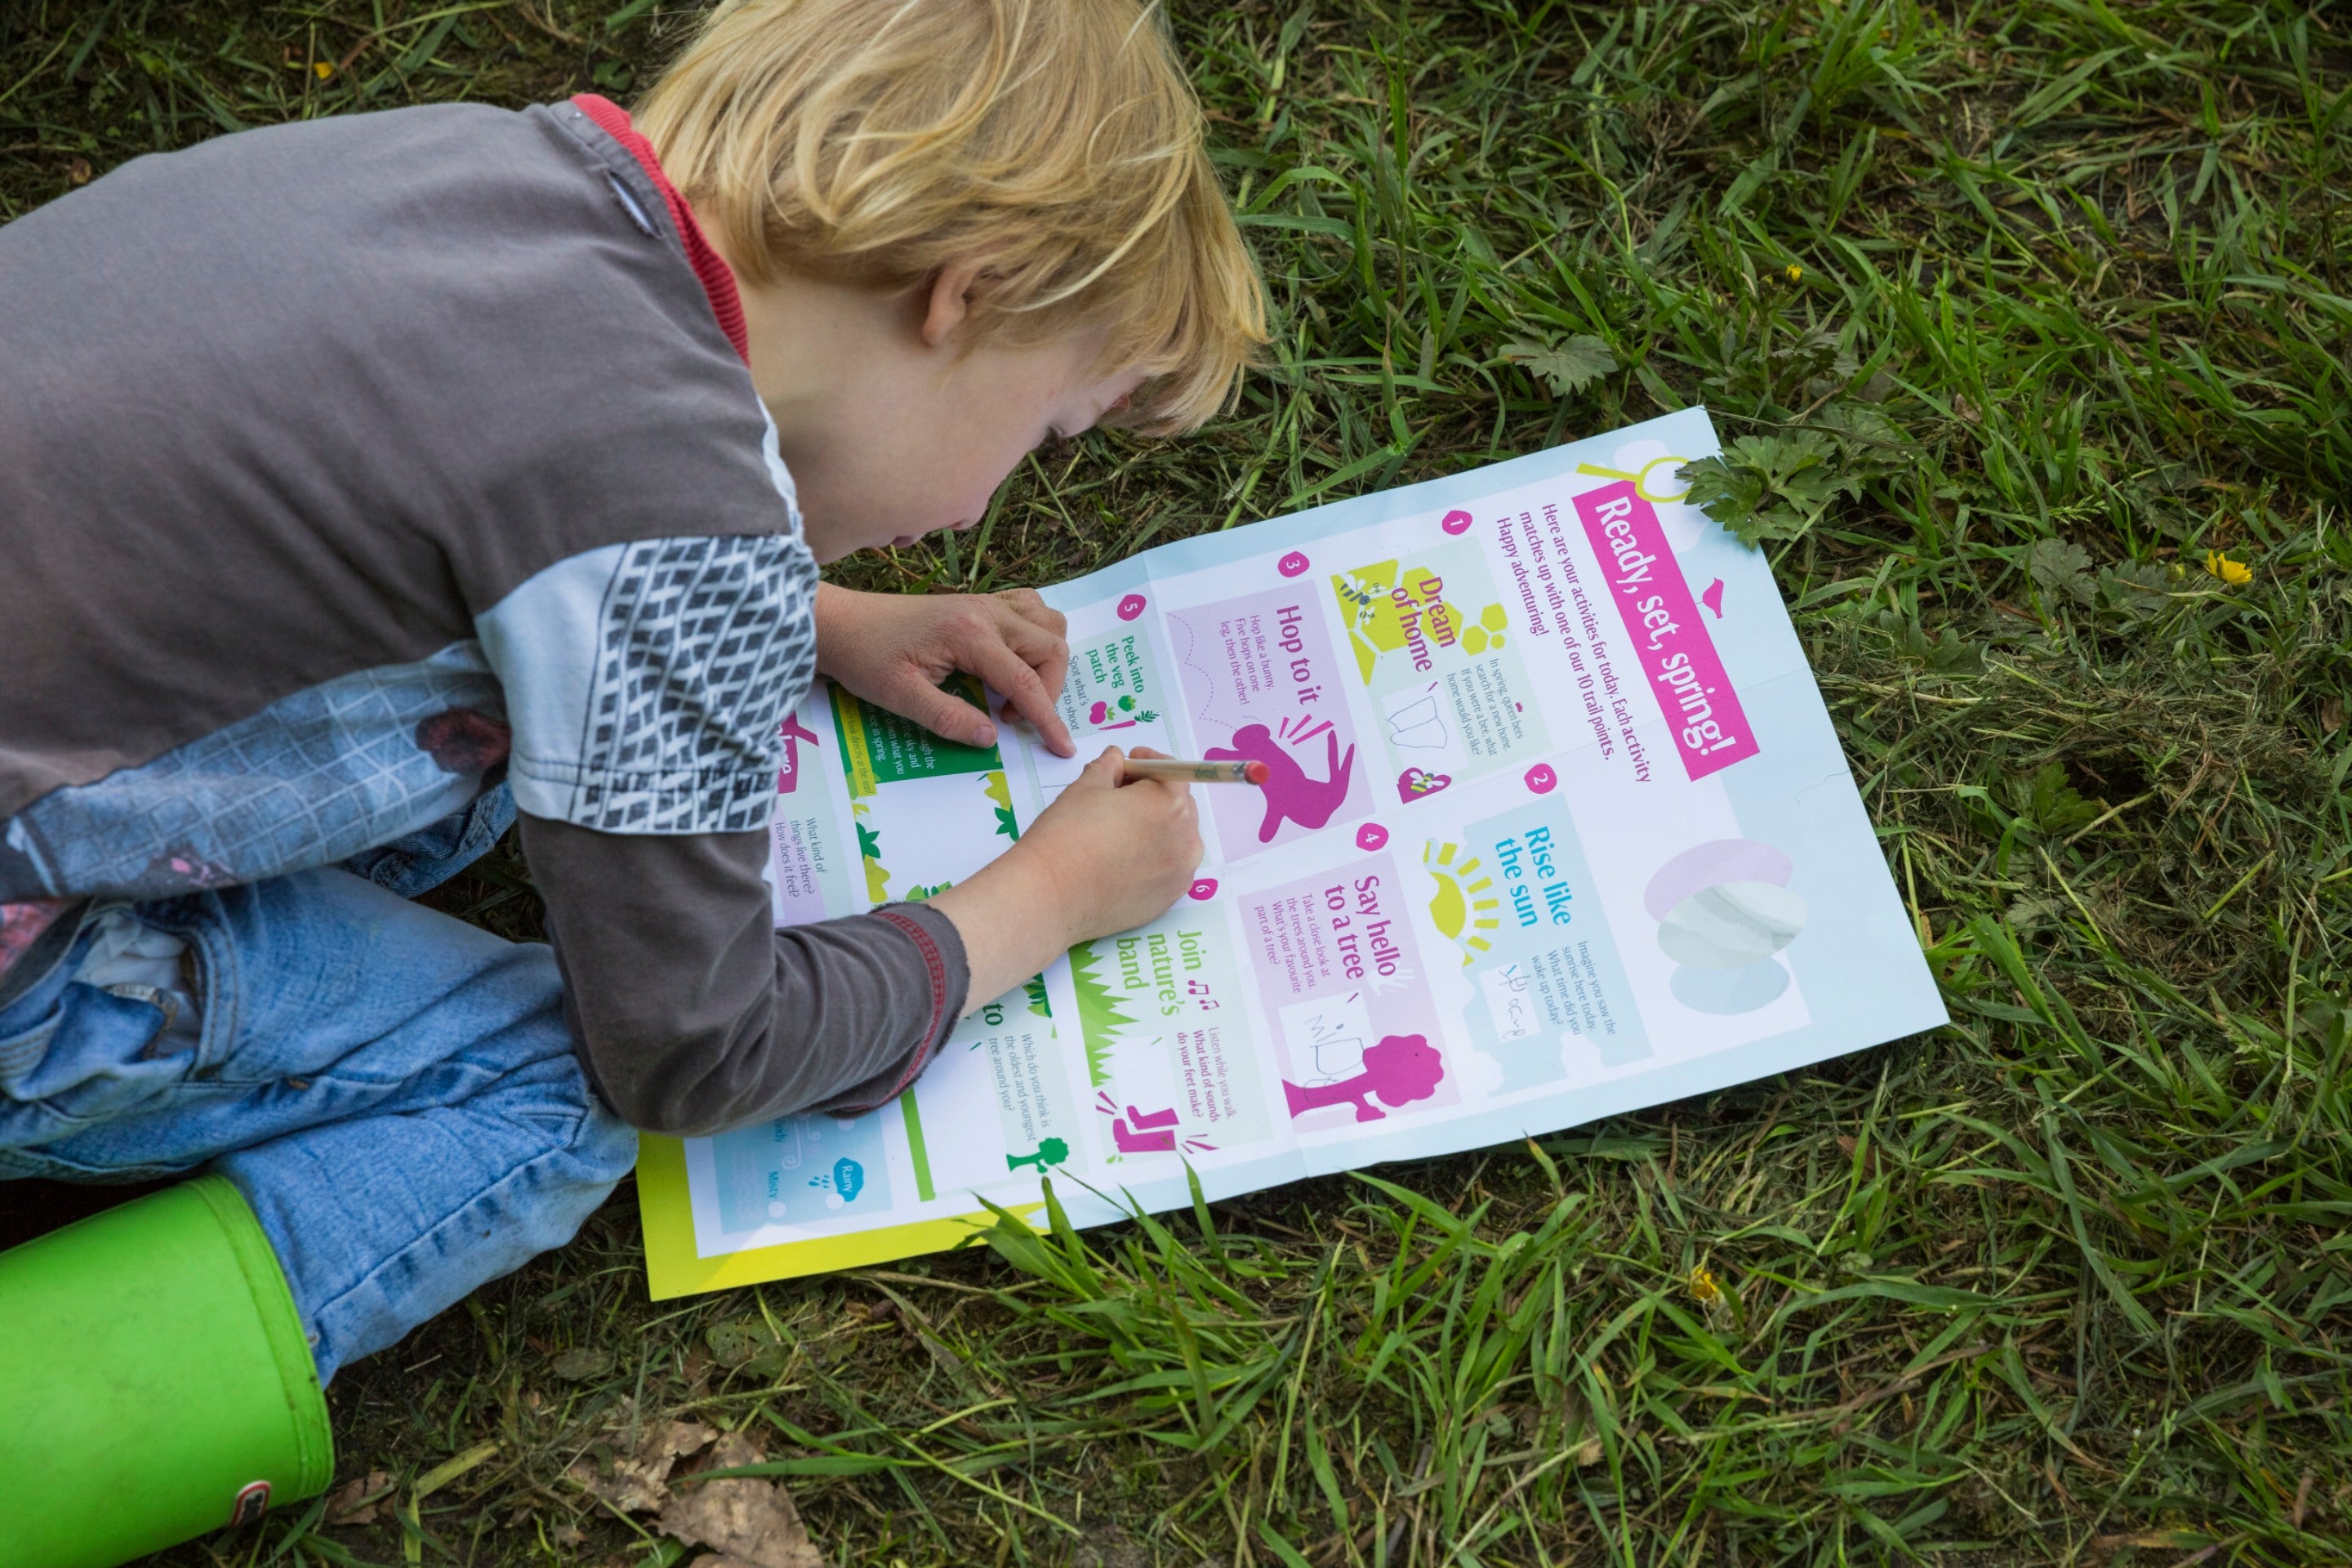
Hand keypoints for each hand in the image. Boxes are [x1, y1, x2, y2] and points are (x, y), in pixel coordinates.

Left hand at [814, 583, 1074, 756]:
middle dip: (1049, 689)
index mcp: (969, 635)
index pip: (1025, 681)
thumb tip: (991, 737)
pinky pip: (1029, 607)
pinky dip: (1037, 632)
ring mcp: (984, 602)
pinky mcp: (977, 602)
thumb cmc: (864, 658)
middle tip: (1012, 718)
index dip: (1048, 719)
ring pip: (1048, 623)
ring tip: (1015, 689)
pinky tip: (1016, 656)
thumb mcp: (900, 696)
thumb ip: (948, 718)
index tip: (1062, 748)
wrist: (839, 622)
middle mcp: (985, 612)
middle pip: (1050, 647)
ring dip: (1047, 659)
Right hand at [928, 748, 1201, 1011]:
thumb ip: (1109, 767)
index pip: (1172, 772)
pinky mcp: (1167, 901)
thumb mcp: (1086, 787)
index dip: (1147, 763)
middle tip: (1118, 797)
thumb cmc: (1067, 835)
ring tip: (1119, 832)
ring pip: (1175, 840)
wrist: (1051, 896)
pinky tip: (1121, 861)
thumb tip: (1116, 759)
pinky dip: (1152, 860)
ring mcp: (1180, 875)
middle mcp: (1187, 839)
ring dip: (1155, 829)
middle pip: (1178, 806)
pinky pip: (1167, 870)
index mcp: (1171, 804)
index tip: (1128, 765)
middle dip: (1152, 796)